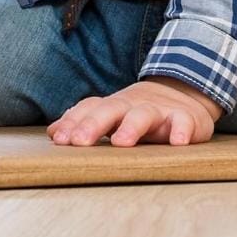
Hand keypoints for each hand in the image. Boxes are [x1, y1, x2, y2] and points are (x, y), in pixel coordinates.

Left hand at [46, 77, 222, 146]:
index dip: (73, 122)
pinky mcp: (185, 118)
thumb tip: (51, 132)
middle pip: (111, 109)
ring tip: (121, 142)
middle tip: (79, 141)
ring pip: (144, 114)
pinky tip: (177, 142)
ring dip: (132, 127)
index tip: (58, 139)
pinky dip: (181, 130)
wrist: (182, 94)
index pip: (89, 109)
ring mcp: (158, 110)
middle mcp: (132, 105)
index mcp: (113, 106)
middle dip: (93, 124)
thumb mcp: (112, 116)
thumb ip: (84, 122)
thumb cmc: (137, 112)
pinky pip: (183, 122)